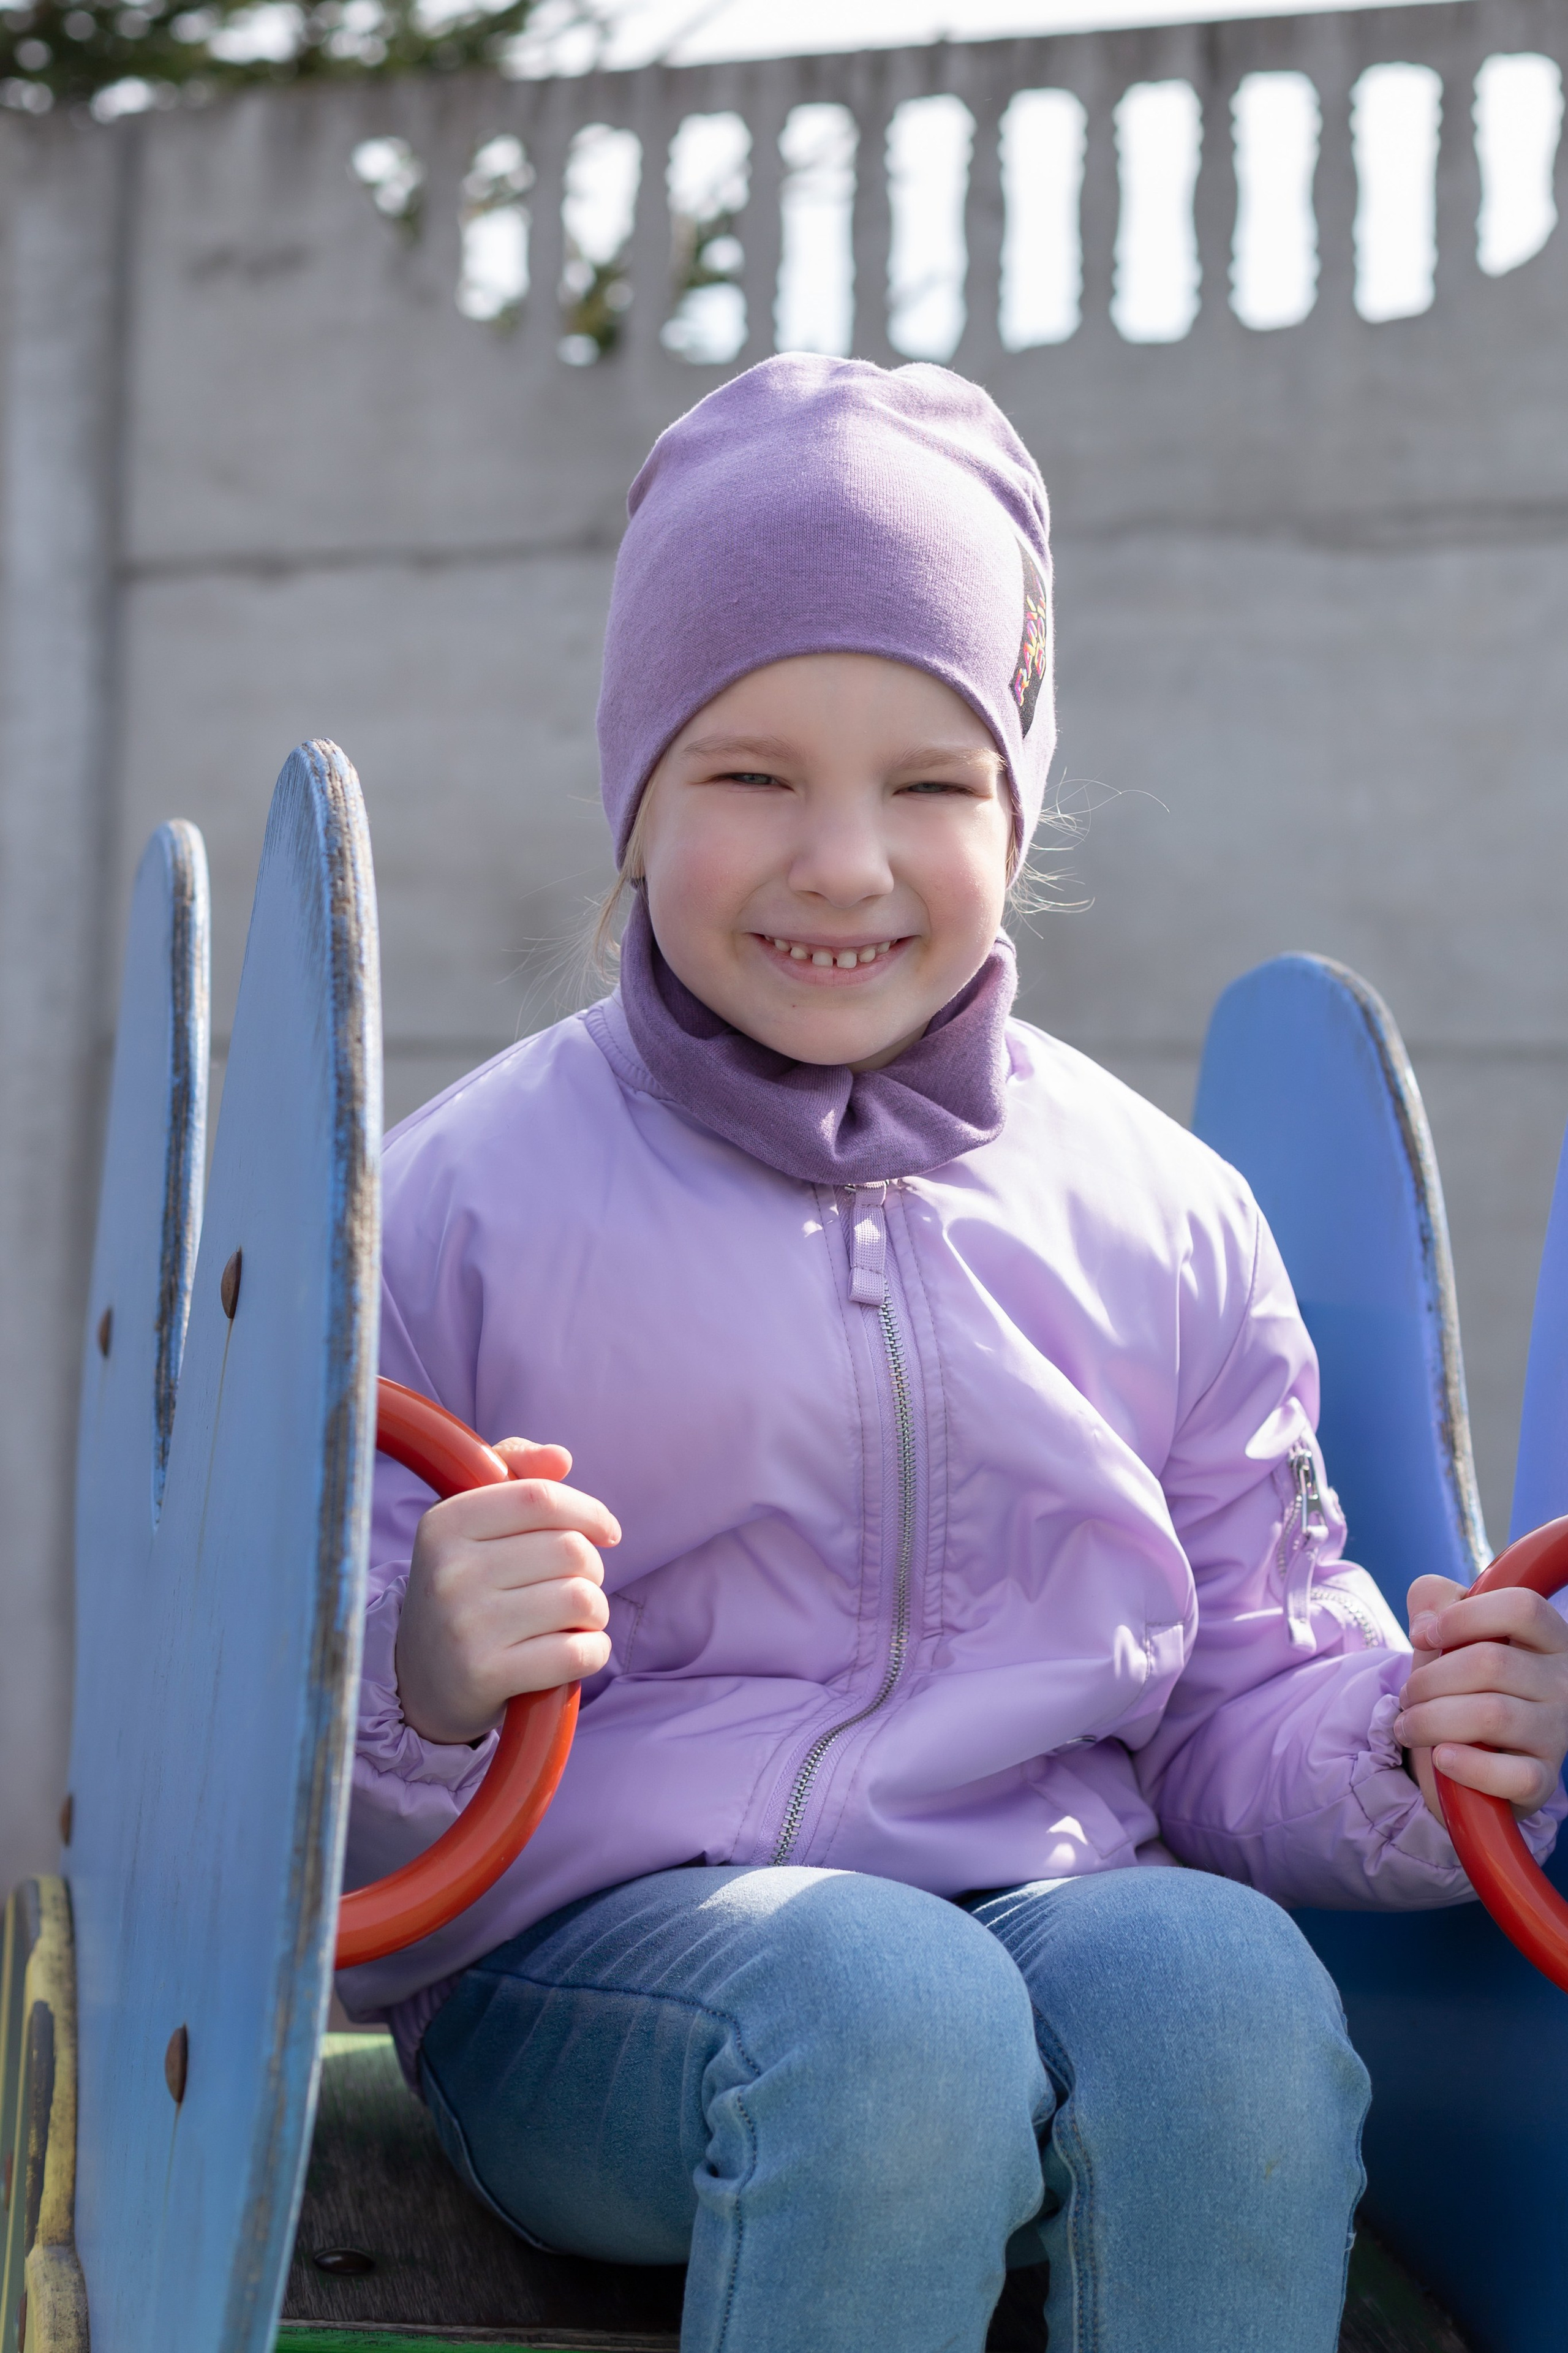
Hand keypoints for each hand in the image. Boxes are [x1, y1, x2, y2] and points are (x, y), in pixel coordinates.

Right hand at [395, 1437, 619, 1744]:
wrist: (419, 1681)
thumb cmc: (464, 1589)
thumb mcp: (471, 1525)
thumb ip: (516, 1474)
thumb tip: (560, 1458)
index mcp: (445, 1524)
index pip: (540, 1498)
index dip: (589, 1511)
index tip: (606, 1532)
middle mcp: (450, 1572)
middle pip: (570, 1549)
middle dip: (592, 1569)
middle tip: (577, 1586)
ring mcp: (465, 1626)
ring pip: (581, 1599)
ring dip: (595, 1612)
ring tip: (574, 1621)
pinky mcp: (484, 1675)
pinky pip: (577, 1652)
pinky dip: (593, 1651)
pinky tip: (575, 1652)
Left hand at [1397, 1573, 1567, 1824]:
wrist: (1461, 1751)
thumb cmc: (1456, 1680)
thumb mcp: (1445, 1632)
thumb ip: (1434, 1599)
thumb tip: (1426, 1621)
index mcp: (1547, 1638)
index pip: (1522, 1607)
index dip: (1462, 1617)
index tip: (1421, 1635)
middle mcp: (1562, 1683)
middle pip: (1492, 1663)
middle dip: (1430, 1678)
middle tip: (1408, 1695)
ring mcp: (1557, 1733)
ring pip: (1493, 1715)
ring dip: (1431, 1720)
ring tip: (1408, 1727)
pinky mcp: (1542, 1780)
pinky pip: (1515, 1775)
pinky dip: (1469, 1766)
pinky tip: (1442, 1757)